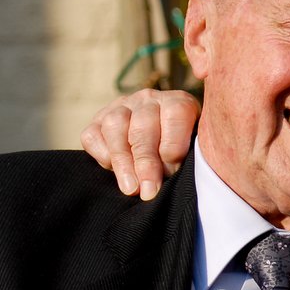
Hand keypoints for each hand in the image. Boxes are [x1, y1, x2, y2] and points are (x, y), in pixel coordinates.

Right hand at [80, 89, 200, 199]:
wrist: (162, 147)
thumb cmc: (185, 153)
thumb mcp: (195, 151)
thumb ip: (189, 157)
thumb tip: (171, 175)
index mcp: (179, 102)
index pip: (175, 114)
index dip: (173, 146)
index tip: (172, 173)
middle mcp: (149, 99)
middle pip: (143, 126)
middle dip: (146, 162)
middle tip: (149, 191)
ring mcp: (122, 106)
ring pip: (114, 126)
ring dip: (122, 161)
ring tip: (131, 188)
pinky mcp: (98, 119)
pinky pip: (93, 135)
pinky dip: (102, 155)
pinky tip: (113, 172)